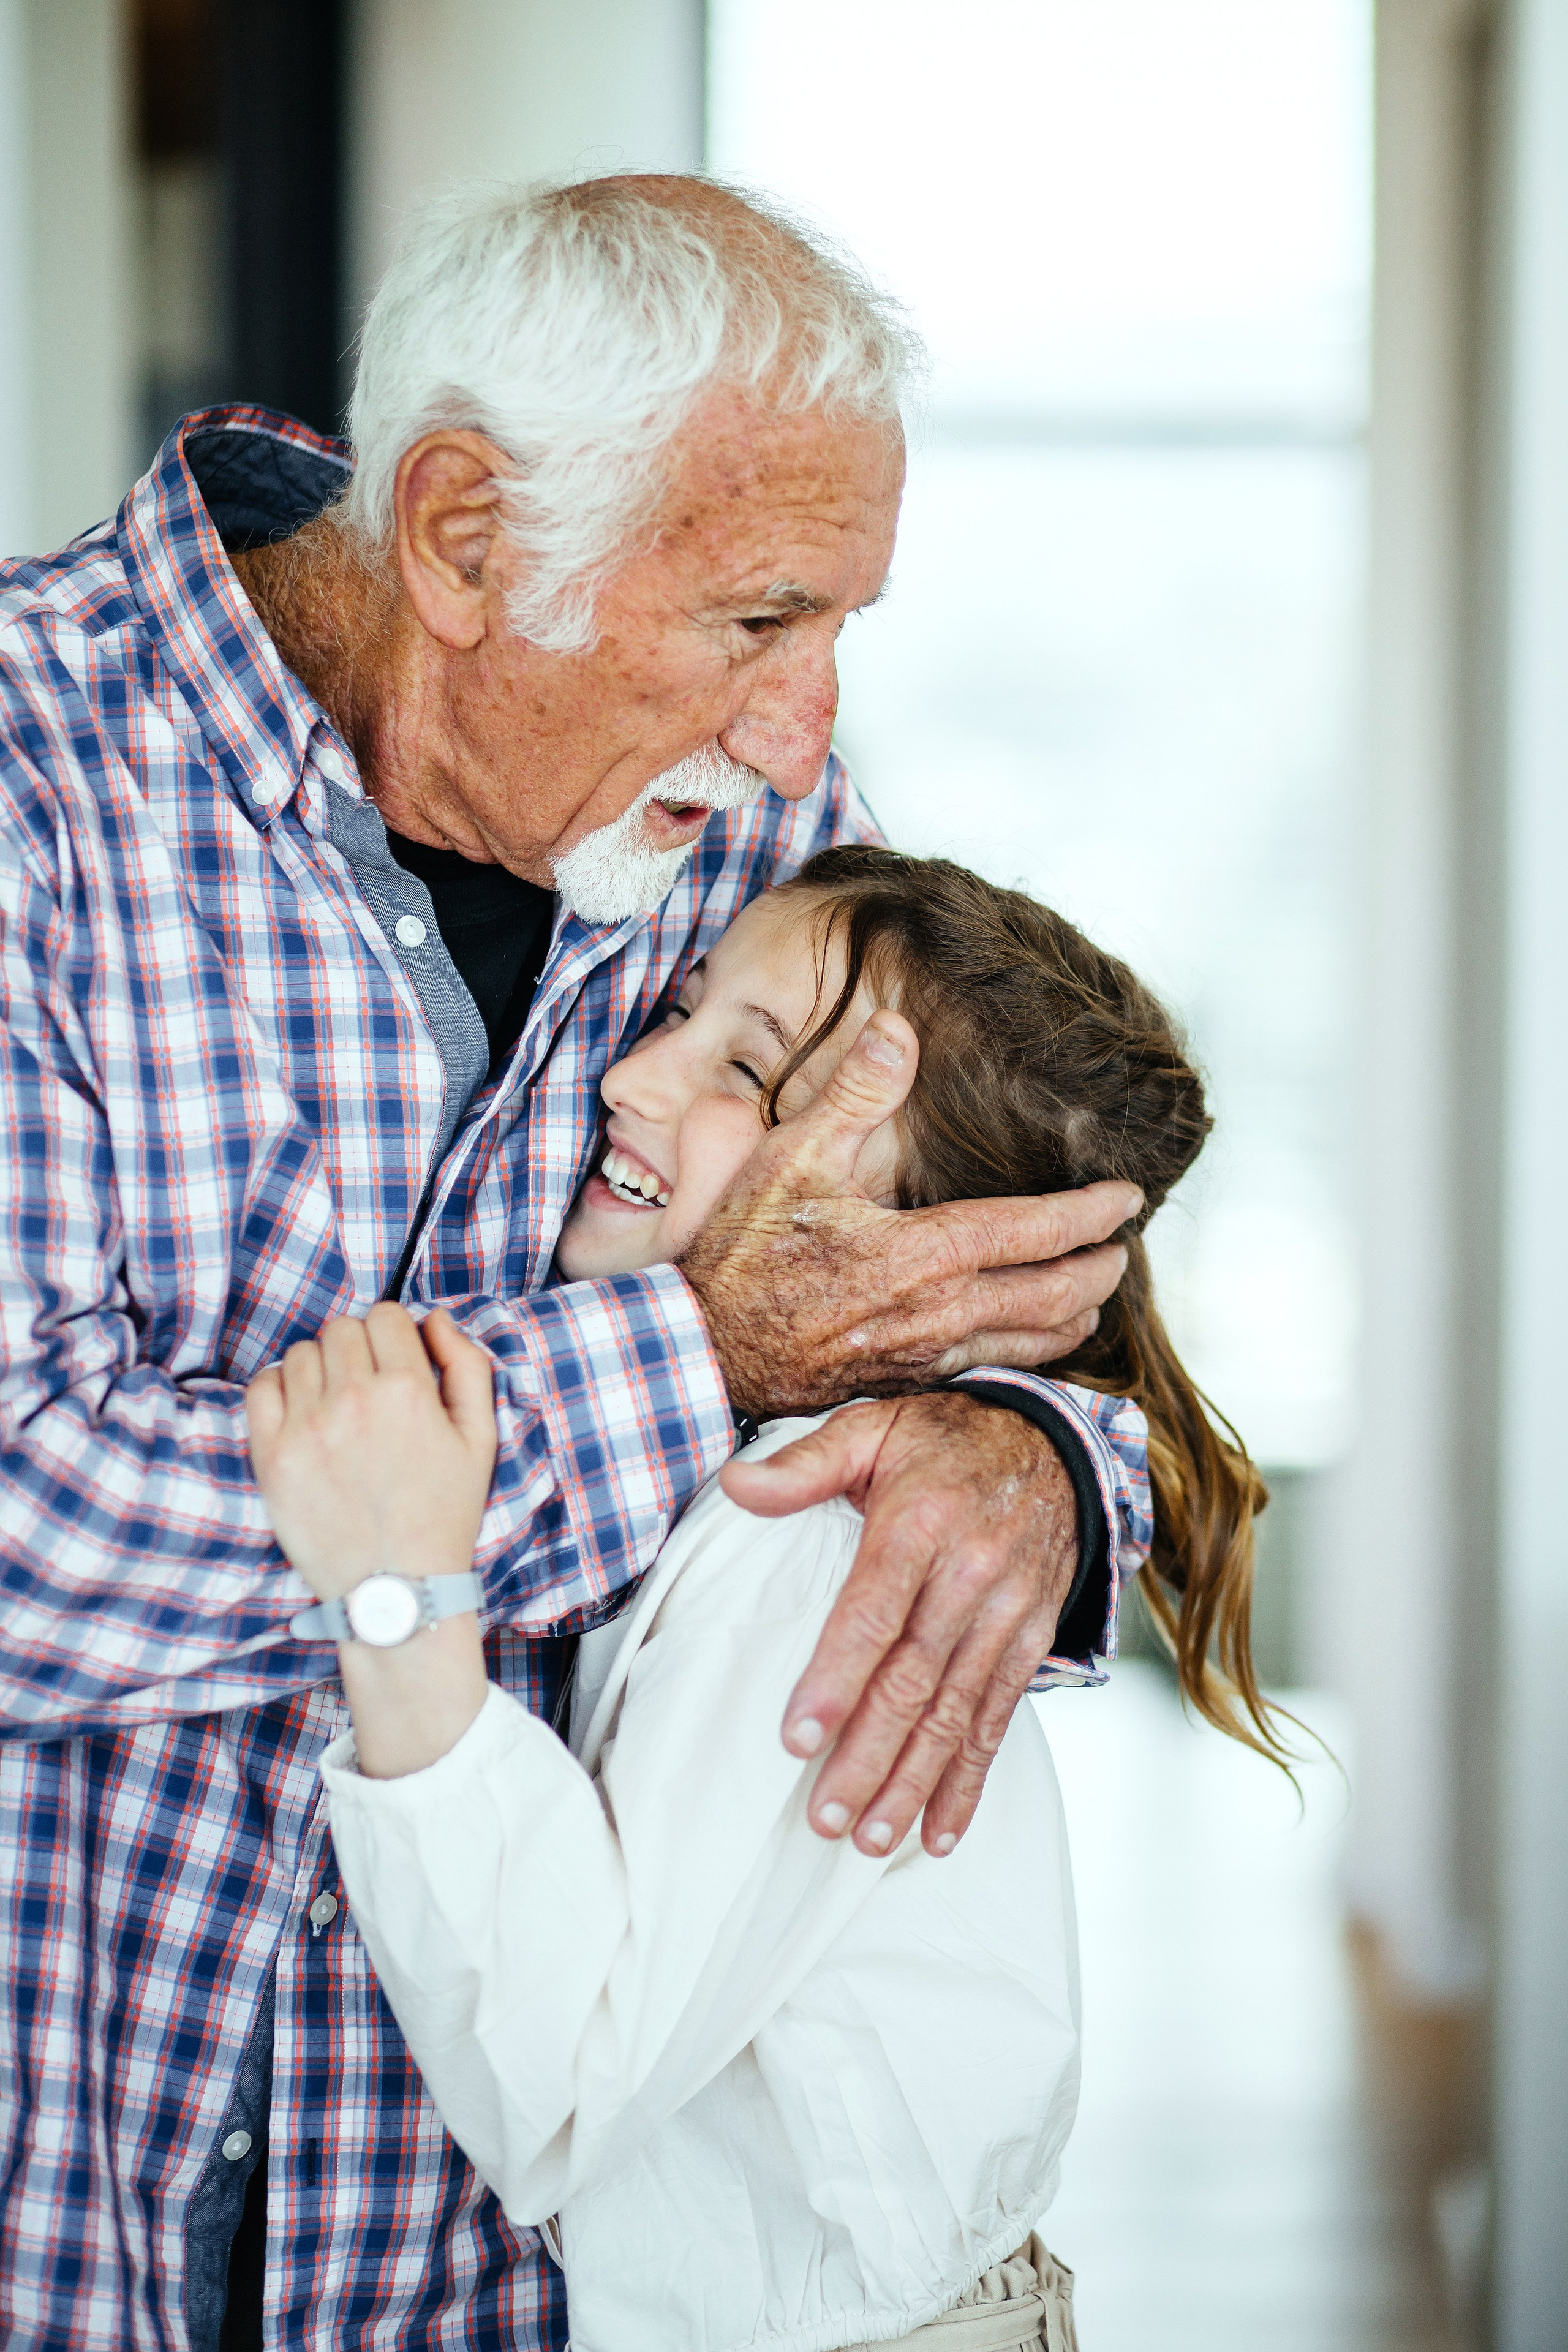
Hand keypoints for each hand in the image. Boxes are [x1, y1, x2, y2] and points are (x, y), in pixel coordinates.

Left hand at [245, 1304, 496, 1597]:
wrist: (397, 1589)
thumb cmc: (444, 1513)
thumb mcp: (481, 1438)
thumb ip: (468, 1367)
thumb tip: (434, 1320)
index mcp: (408, 1391)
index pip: (386, 1315)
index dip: (394, 1334)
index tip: (395, 1362)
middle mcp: (354, 1400)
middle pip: (341, 1328)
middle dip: (358, 1348)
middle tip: (367, 1387)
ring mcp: (307, 1428)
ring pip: (301, 1353)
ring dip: (319, 1368)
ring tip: (336, 1406)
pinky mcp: (272, 1456)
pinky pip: (261, 1387)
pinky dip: (279, 1388)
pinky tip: (302, 1414)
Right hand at [678, 1011, 1138, 1418]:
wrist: (701, 1350)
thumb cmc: (740, 1256)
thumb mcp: (790, 1158)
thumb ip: (854, 1093)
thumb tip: (900, 1030)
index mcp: (922, 1254)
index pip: (1036, 1231)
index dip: (1092, 1213)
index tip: (1129, 1197)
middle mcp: (937, 1313)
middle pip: (1052, 1296)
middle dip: (1099, 1270)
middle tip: (1123, 1247)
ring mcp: (923, 1356)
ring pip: (1031, 1343)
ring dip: (1074, 1315)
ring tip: (1095, 1294)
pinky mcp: (903, 1383)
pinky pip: (991, 1370)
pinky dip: (1030, 1352)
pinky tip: (1032, 1340)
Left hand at [721, 1392, 1076, 1855]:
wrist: (1052, 1443)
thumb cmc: (942, 1440)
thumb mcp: (870, 1429)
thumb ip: (802, 1464)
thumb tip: (733, 1485)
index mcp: (918, 1523)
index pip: (872, 1614)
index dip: (836, 1680)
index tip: (798, 1738)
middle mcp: (970, 1573)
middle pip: (914, 1680)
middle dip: (869, 1756)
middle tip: (826, 1816)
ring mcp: (1006, 1612)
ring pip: (956, 1711)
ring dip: (915, 1781)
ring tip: (872, 1838)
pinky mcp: (1030, 1639)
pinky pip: (999, 1717)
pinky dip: (972, 1779)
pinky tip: (940, 1829)